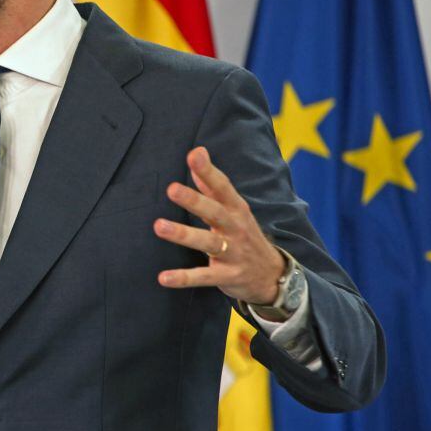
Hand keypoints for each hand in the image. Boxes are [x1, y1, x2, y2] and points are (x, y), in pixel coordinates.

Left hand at [153, 146, 285, 305]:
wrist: (272, 275)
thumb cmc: (243, 234)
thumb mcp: (233, 208)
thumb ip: (211, 184)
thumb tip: (197, 152)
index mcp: (235, 209)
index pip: (222, 186)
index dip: (208, 170)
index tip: (194, 154)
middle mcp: (235, 228)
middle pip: (214, 212)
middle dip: (194, 200)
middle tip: (171, 189)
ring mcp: (232, 253)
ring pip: (207, 242)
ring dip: (183, 234)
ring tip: (158, 226)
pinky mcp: (227, 276)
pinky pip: (203, 276)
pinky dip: (184, 277)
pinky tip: (163, 278)